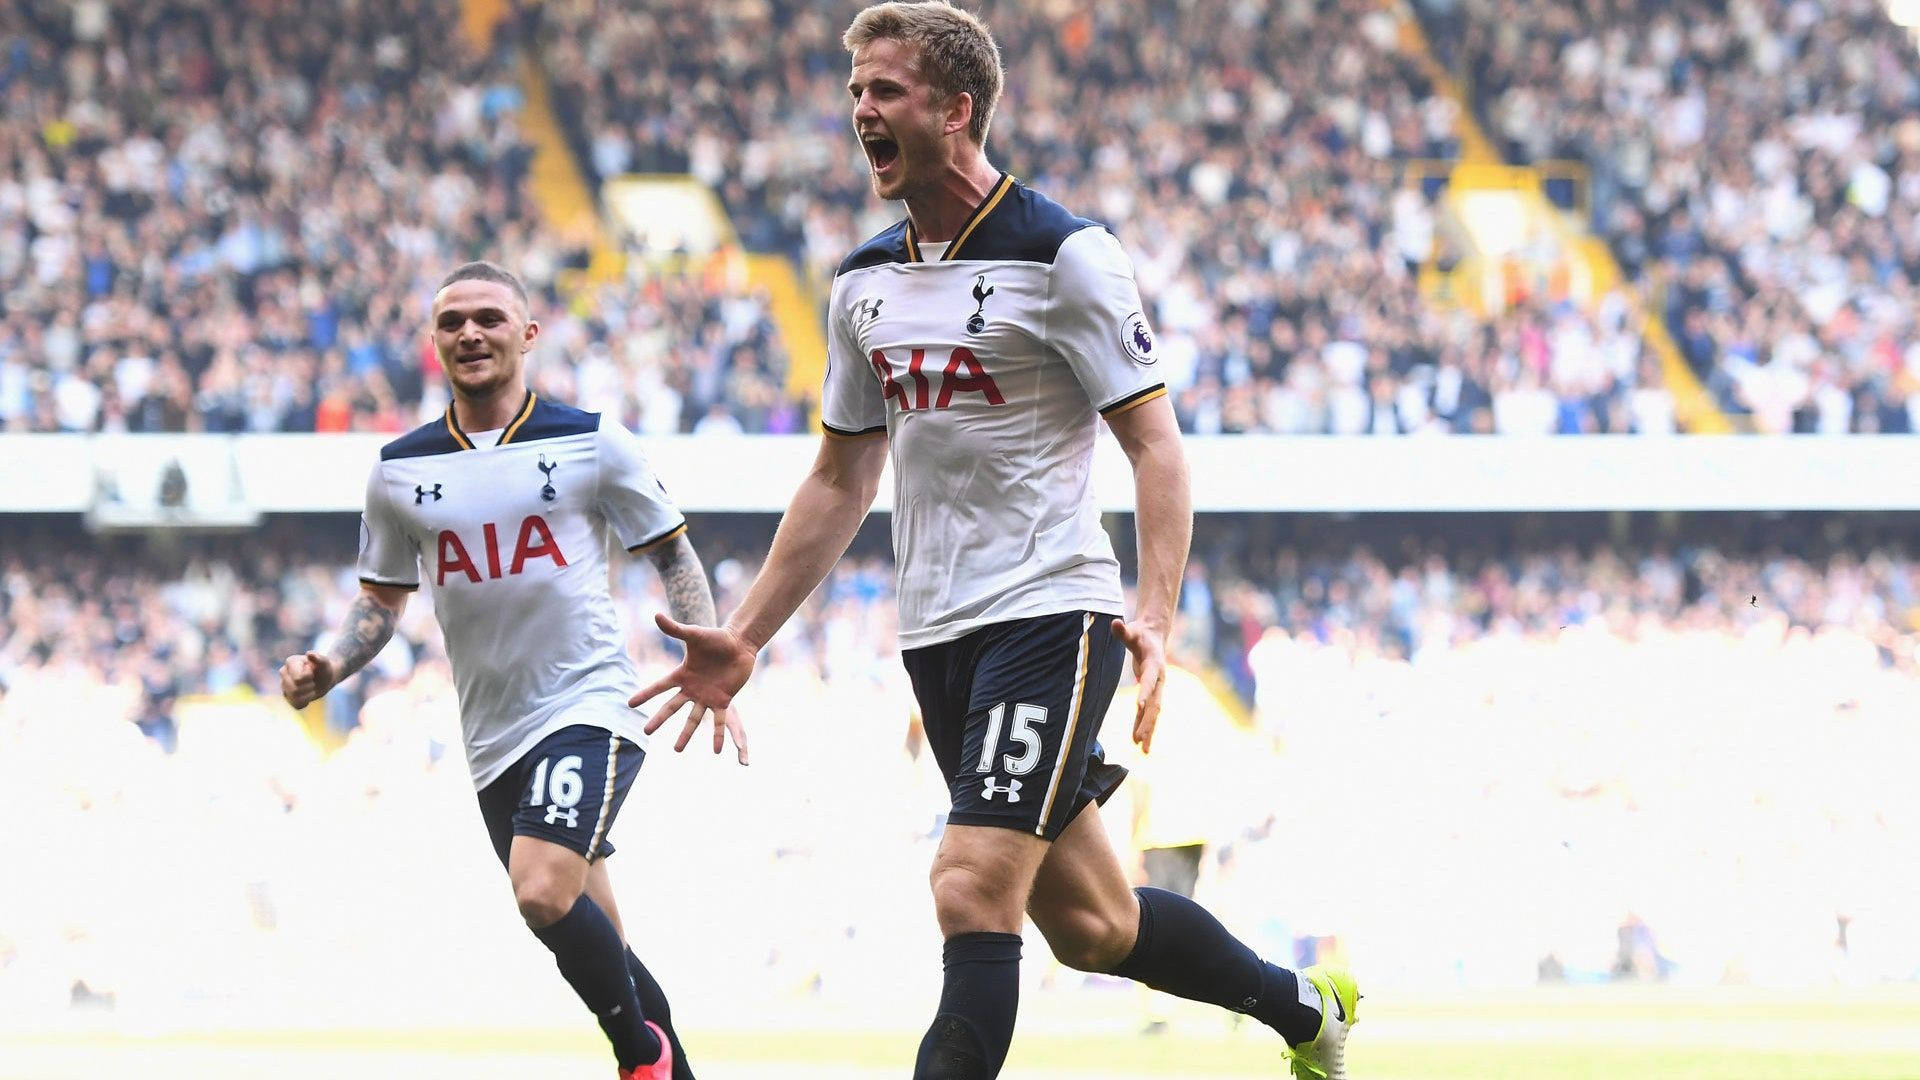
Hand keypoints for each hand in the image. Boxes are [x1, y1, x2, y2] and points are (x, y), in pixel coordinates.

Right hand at [280, 651, 337, 709]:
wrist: (325, 677)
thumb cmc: (324, 668)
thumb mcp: (325, 663)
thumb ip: (319, 658)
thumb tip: (309, 654)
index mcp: (290, 662)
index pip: (297, 678)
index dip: (309, 677)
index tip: (312, 672)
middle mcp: (284, 673)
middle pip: (294, 689)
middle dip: (309, 686)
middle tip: (313, 681)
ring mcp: (284, 685)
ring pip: (294, 697)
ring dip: (308, 694)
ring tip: (311, 687)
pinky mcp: (288, 696)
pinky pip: (295, 704)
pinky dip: (306, 701)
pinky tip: (308, 695)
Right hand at [629, 613, 754, 764]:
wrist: (739, 643)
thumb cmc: (715, 638)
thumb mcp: (694, 634)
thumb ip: (675, 629)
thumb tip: (656, 615)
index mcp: (682, 674)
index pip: (659, 687)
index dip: (645, 695)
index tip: (629, 704)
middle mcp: (691, 688)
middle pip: (671, 707)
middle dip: (659, 719)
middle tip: (645, 731)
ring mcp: (706, 696)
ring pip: (693, 719)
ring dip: (686, 734)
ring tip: (677, 750)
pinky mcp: (723, 701)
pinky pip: (717, 721)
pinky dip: (716, 735)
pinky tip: (716, 750)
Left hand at [1110, 617, 1166, 753]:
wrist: (1154, 637)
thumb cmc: (1140, 633)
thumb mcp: (1132, 630)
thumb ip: (1123, 630)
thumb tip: (1114, 622)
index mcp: (1155, 664)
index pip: (1150, 680)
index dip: (1145, 692)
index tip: (1138, 706)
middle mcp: (1159, 680)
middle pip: (1155, 703)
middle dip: (1148, 722)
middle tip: (1141, 740)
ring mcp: (1157, 689)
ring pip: (1154, 713)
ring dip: (1148, 730)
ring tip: (1144, 750)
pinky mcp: (1151, 693)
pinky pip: (1147, 712)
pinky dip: (1142, 725)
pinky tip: (1138, 741)